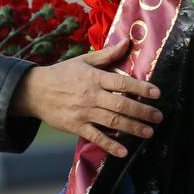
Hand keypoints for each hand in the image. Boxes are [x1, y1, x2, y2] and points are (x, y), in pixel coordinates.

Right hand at [7, 38, 161, 158]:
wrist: (35, 91)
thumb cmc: (62, 73)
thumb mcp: (83, 60)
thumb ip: (107, 54)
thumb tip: (127, 41)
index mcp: (94, 78)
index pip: (122, 82)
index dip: (140, 87)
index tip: (157, 93)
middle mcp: (91, 95)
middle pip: (121, 104)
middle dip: (142, 111)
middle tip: (159, 117)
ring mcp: (83, 112)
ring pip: (112, 121)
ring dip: (132, 128)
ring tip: (149, 133)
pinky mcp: (76, 126)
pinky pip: (95, 137)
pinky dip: (109, 145)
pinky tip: (123, 152)